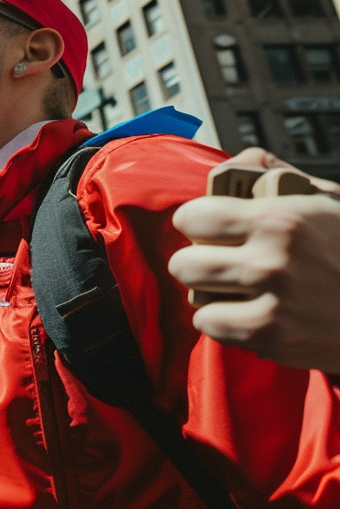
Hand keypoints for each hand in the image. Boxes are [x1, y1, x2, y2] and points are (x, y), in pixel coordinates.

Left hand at [170, 153, 339, 373]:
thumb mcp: (324, 199)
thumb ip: (273, 174)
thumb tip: (234, 165)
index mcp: (280, 221)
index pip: (192, 217)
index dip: (197, 221)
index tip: (206, 227)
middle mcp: (271, 264)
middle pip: (184, 265)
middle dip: (198, 261)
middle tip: (217, 261)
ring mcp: (273, 309)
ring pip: (198, 305)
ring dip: (214, 298)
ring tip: (235, 290)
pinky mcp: (276, 343)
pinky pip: (222, 333)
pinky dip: (233, 325)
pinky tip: (255, 311)